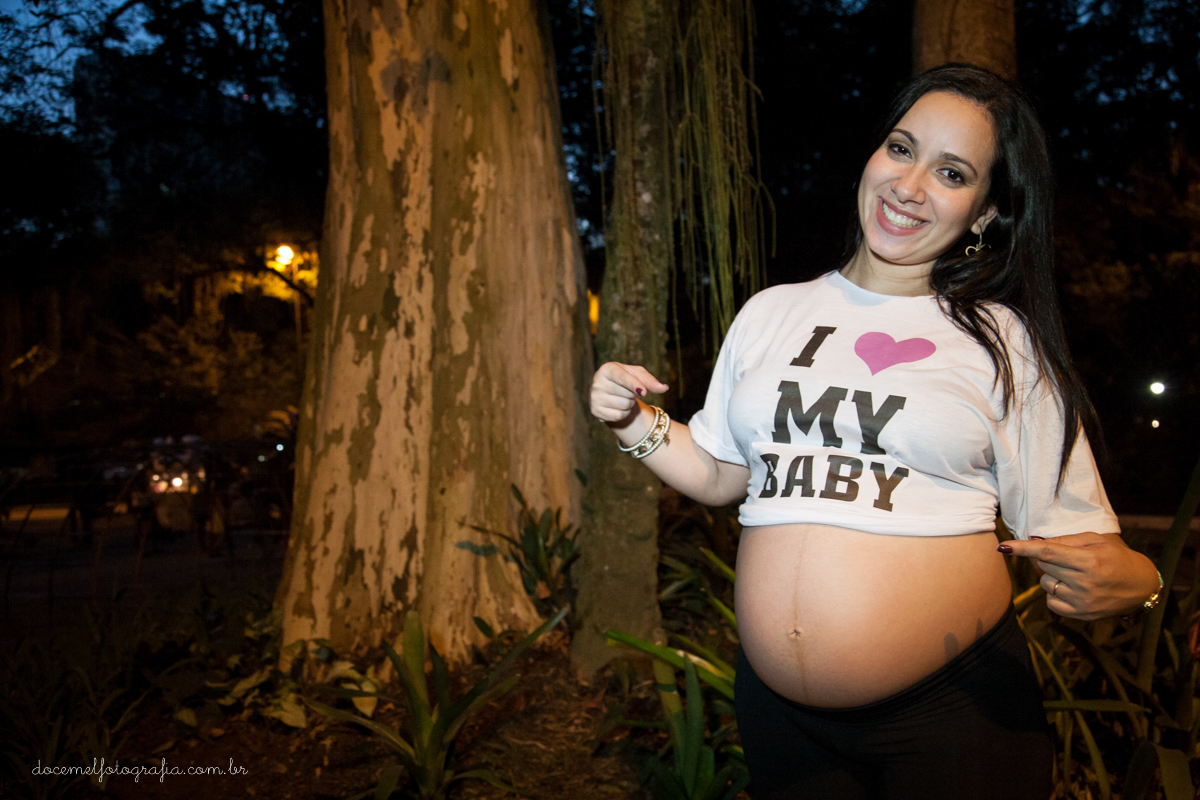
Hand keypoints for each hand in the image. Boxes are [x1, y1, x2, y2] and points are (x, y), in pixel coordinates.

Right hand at [589, 362, 668, 424]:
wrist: (612, 393)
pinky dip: (624, 413)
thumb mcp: (638, 375)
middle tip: (628, 391)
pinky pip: (618, 416)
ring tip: (622, 398)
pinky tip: (617, 407)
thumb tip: (664, 387)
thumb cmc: (627, 380)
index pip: (622, 378)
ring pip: (624, 405)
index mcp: (607, 369)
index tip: (643, 392)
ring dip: (629, 404)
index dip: (634, 384)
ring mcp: (594, 397)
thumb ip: (651, 381)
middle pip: (626, 393)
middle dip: (633, 394)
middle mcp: (597, 382)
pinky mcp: (595, 410)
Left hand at [1000, 533, 1160, 620]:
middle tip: (1068, 559)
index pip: (1047, 553)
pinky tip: (1073, 589)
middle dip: (1048, 561)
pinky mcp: (1081, 615)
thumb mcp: (1096, 540)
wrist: (1141, 586)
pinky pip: (1051, 602)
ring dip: (1053, 578)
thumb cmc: (1116, 557)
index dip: (1023, 549)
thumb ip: (1065, 540)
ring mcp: (1082, 602)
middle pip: (1044, 568)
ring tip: (1076, 575)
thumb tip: (1033, 541)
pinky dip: (1055, 594)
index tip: (1003, 546)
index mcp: (1089, 560)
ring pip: (1045, 585)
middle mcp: (1085, 583)